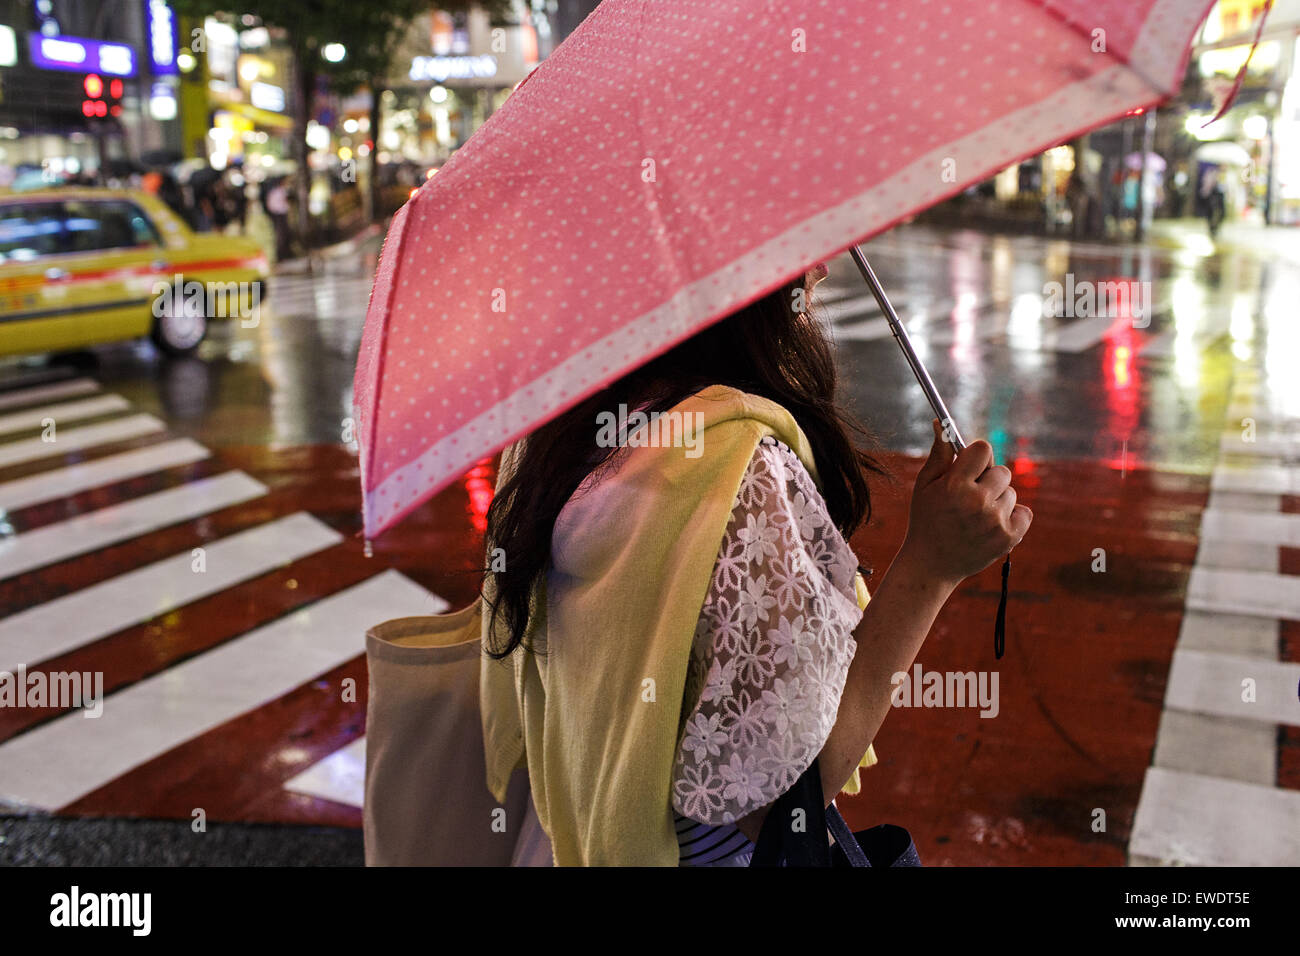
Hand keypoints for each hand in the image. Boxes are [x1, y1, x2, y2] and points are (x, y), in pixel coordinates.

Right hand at [899, 419, 1031, 587]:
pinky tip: (992, 525)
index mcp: (955, 485)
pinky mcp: (1009, 537)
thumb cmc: (926, 520)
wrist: (931, 565)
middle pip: (1001, 470)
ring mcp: (995, 521)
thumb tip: (940, 422)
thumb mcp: (925, 486)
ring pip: (1010, 492)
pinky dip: (1012, 517)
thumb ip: (938, 454)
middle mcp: (977, 501)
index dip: (977, 456)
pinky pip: (1024, 512)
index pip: (983, 449)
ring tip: (976, 517)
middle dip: (987, 479)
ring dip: (997, 500)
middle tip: (970, 496)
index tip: (970, 467)